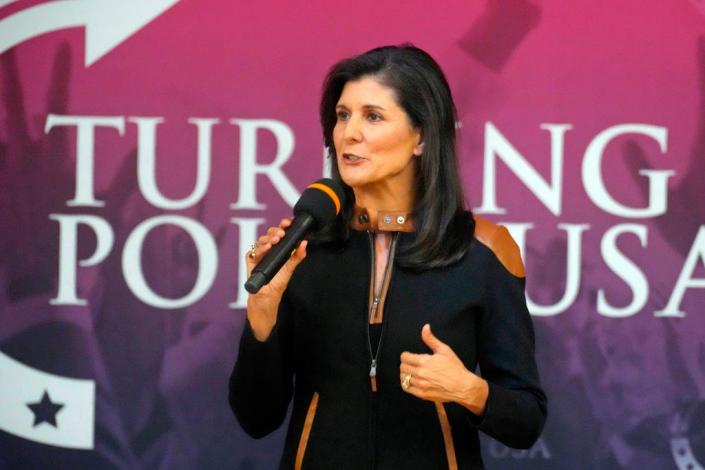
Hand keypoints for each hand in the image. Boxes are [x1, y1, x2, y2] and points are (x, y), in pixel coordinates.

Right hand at [245, 218, 307, 340]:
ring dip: (268, 238)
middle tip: (281, 233)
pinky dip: (259, 248)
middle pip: (270, 234)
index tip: (288, 222)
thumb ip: (297, 256)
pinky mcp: (250, 261)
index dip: (283, 226)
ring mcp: (258, 255)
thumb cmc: (277, 284)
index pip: (280, 233)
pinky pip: (253, 252)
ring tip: (275, 240)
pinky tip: (266, 248)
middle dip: (276, 230)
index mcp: (278, 249)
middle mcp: (268, 249)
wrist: (267, 298)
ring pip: (261, 240)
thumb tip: (304, 243)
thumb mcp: (290, 269)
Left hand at [400, 324, 488, 415]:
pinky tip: (412, 381)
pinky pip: (406, 388)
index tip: (409, 356)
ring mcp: (421, 385)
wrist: (462, 386)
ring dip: (406, 373)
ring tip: (412, 372)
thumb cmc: (455, 368)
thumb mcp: (444, 350)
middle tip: (412, 364)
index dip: (406, 355)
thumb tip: (425, 328)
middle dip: (406, 364)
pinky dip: (406, 383)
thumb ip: (431, 339)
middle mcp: (420, 373)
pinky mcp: (422, 394)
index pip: (404, 357)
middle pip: (402, 367)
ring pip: (403, 377)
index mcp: (424, 361)